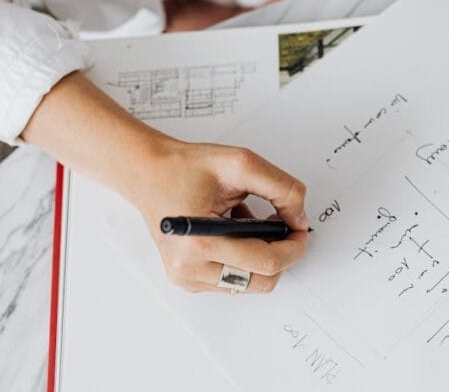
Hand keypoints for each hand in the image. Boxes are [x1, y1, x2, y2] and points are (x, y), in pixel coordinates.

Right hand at [128, 140, 308, 293]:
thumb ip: (281, 189)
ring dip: (260, 255)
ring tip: (246, 223)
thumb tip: (299, 218)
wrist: (148, 173)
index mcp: (200, 242)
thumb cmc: (185, 168)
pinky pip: (232, 280)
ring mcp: (186, 278)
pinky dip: (243, 259)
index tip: (300, 230)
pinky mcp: (187, 280)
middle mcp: (189, 268)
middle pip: (262, 281)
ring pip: (249, 283)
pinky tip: (232, 232)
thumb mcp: (242, 164)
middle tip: (280, 225)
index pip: (266, 263)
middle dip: (280, 253)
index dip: (293, 247)